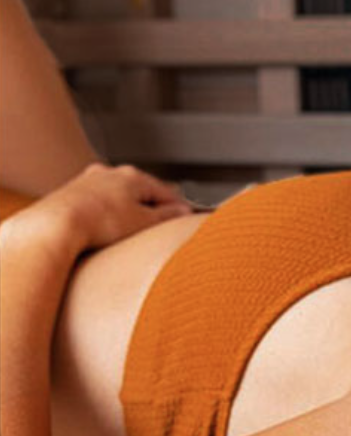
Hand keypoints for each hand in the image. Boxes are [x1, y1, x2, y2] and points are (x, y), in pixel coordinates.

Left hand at [1, 163, 192, 257]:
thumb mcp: (145, 222)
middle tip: (156, 230)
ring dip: (127, 214)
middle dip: (150, 210)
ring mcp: (88, 182)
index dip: (178, 209)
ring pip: (118, 198)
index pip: (166, 191)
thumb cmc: (98, 223)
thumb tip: (181, 212)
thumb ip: (167, 216)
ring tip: (128, 235)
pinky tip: (105, 232)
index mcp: (132, 175)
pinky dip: (106, 217)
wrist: (55, 226)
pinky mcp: (70, 195)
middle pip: (140, 193)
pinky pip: (98, 206)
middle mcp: (109, 173)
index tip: (184, 221)